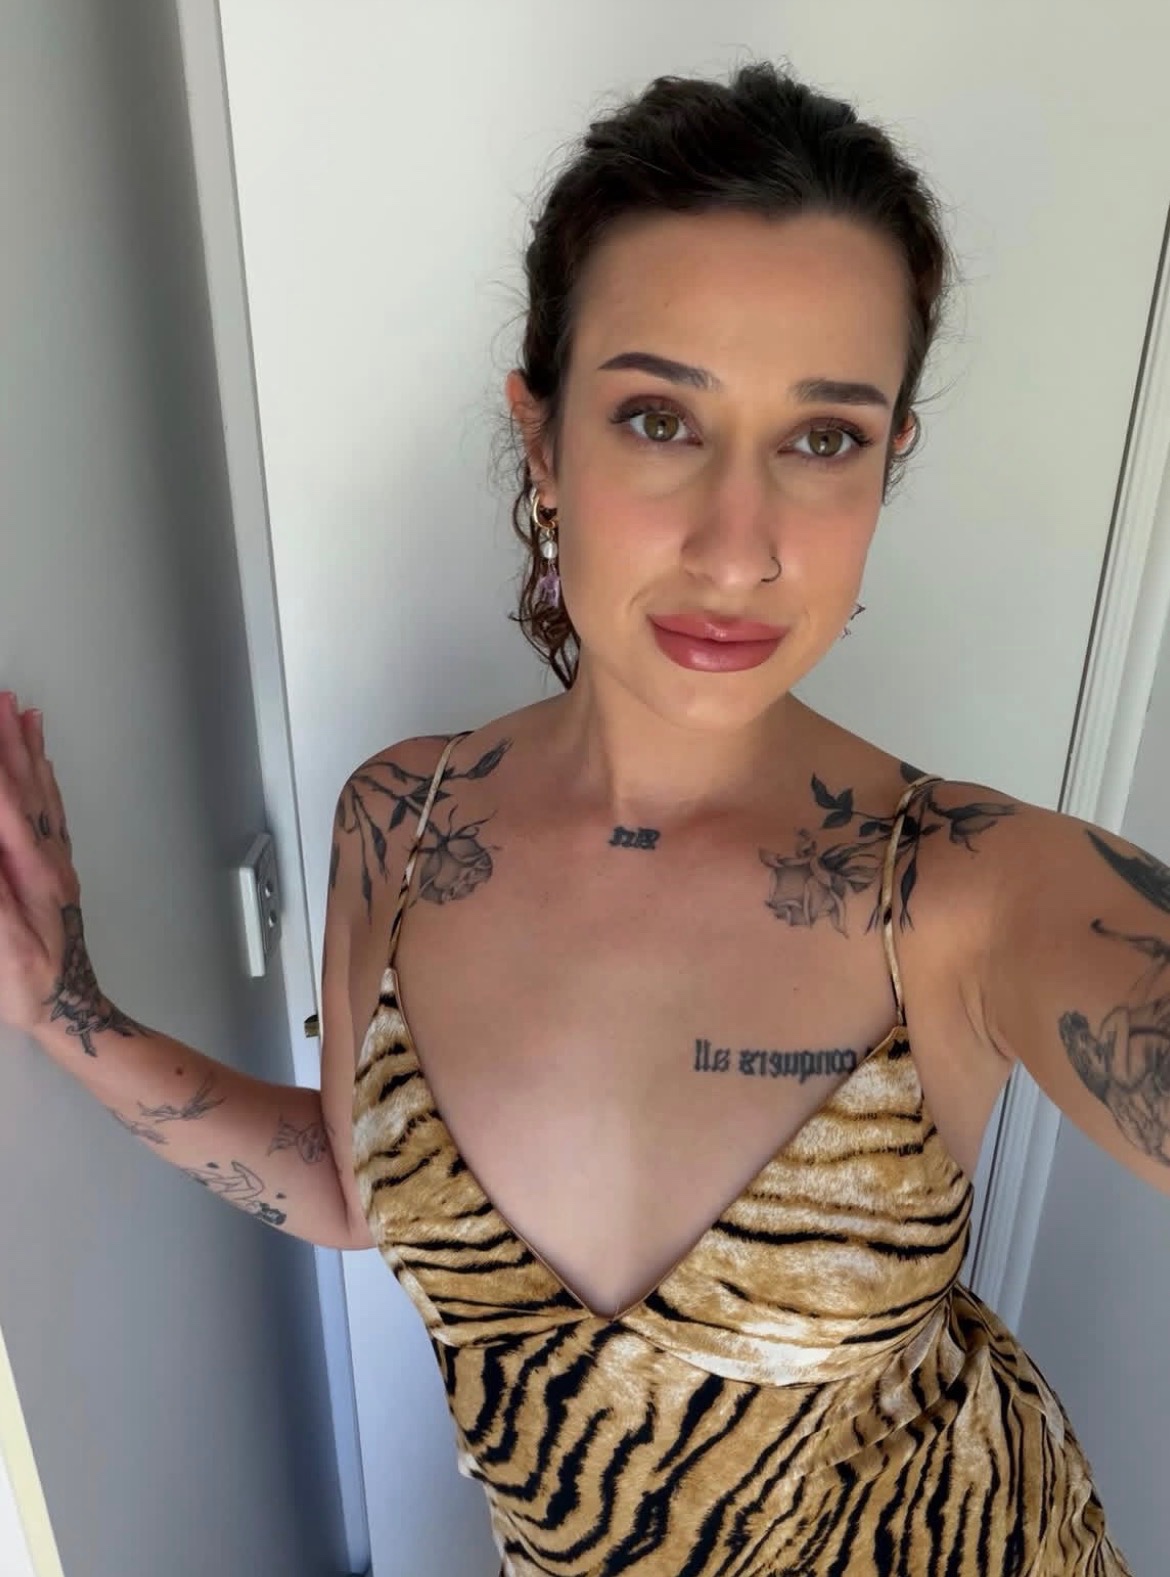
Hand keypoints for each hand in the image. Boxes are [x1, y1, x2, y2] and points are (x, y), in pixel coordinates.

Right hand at [0, 690, 90, 1038]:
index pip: (3, 804)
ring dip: (27, 749)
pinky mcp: (55, 868)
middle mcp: (48, 856)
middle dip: (6, 739)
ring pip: (40, 791)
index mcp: (31, 870)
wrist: (72, 1009)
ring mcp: (54, 859)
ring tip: (22, 712)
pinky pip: (50, 809)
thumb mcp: (3, 944)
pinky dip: (42, 778)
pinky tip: (41, 763)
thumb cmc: (34, 985)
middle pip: (24, 785)